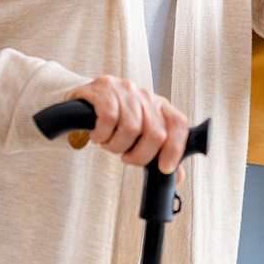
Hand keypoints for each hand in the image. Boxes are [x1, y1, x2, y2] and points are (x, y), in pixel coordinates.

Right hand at [69, 76, 191, 173]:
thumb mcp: (139, 135)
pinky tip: (97, 135)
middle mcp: (145, 95)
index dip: (175, 148)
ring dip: (116, 146)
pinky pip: (109, 118)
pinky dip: (103, 134)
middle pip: (156, 132)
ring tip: (108, 143)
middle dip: (140, 155)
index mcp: (159, 105)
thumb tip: (178, 176)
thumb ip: (159, 152)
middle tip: (126, 157)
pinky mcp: (104, 88)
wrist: (85, 100)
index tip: (164, 168)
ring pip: (131, 128)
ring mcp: (125, 89)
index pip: (178, 123)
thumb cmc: (115, 119)